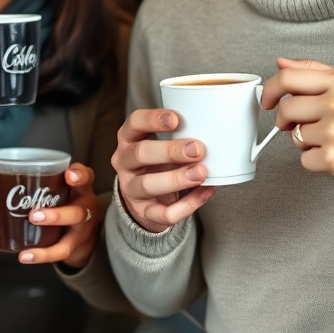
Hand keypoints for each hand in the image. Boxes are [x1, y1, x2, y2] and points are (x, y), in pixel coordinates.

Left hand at [0, 163, 101, 268]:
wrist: (79, 232)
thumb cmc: (56, 200)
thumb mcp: (44, 186)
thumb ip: (8, 176)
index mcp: (77, 187)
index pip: (85, 177)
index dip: (79, 175)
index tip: (68, 174)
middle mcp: (83, 207)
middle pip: (77, 210)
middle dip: (56, 213)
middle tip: (34, 215)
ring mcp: (80, 230)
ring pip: (69, 236)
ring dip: (49, 235)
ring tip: (29, 231)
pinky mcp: (72, 247)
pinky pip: (58, 252)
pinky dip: (41, 254)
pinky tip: (24, 255)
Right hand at [111, 109, 215, 232]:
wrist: (145, 202)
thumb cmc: (157, 165)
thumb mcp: (158, 146)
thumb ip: (176, 137)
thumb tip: (209, 131)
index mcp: (127, 140)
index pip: (134, 123)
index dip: (152, 119)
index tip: (175, 119)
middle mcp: (124, 163)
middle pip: (141, 153)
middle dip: (170, 151)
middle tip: (197, 149)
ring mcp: (131, 189)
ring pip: (148, 184)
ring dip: (176, 178)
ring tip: (201, 173)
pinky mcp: (144, 213)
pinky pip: (165, 212)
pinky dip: (188, 204)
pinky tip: (205, 192)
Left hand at [261, 58, 333, 187]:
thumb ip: (315, 71)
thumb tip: (281, 63)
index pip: (288, 78)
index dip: (270, 89)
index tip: (266, 99)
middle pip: (286, 108)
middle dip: (287, 119)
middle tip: (300, 124)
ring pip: (294, 136)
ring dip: (306, 140)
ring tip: (332, 138)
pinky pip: (304, 159)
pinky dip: (315, 160)